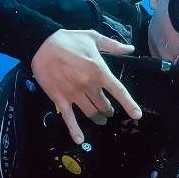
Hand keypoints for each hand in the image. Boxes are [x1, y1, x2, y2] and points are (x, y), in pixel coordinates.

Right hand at [31, 29, 142, 143]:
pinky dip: (74, 130)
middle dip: (108, 110)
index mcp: (99, 71)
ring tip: (100, 120)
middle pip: (104, 105)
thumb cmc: (69, 40)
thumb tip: (131, 49)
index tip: (137, 115)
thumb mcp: (93, 37)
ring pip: (91, 112)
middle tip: (109, 111)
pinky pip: (69, 117)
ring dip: (98, 118)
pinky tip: (79, 140)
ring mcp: (74, 93)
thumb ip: (113, 45)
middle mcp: (88, 85)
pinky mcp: (60, 98)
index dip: (129, 104)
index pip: (118, 90)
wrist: (41, 43)